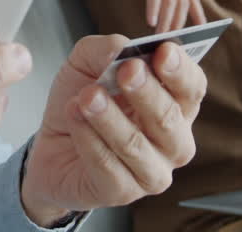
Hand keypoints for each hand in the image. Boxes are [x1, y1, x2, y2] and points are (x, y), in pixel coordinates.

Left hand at [19, 35, 206, 224]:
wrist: (49, 146)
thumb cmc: (82, 100)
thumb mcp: (87, 62)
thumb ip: (106, 49)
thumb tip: (123, 49)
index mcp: (175, 104)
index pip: (192, 87)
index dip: (181, 70)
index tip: (163, 51)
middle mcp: (173, 140)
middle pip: (171, 117)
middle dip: (148, 91)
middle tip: (126, 70)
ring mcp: (152, 171)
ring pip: (137, 145)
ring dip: (110, 117)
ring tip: (87, 96)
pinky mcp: (123, 192)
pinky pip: (109, 166)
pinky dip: (89, 139)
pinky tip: (75, 117)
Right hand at [111, 0, 205, 32]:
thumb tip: (154, 3)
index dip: (197, 11)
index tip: (202, 26)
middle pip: (182, 2)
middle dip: (179, 22)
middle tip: (173, 40)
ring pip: (171, 0)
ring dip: (167, 20)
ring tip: (161, 35)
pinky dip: (154, 8)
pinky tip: (150, 21)